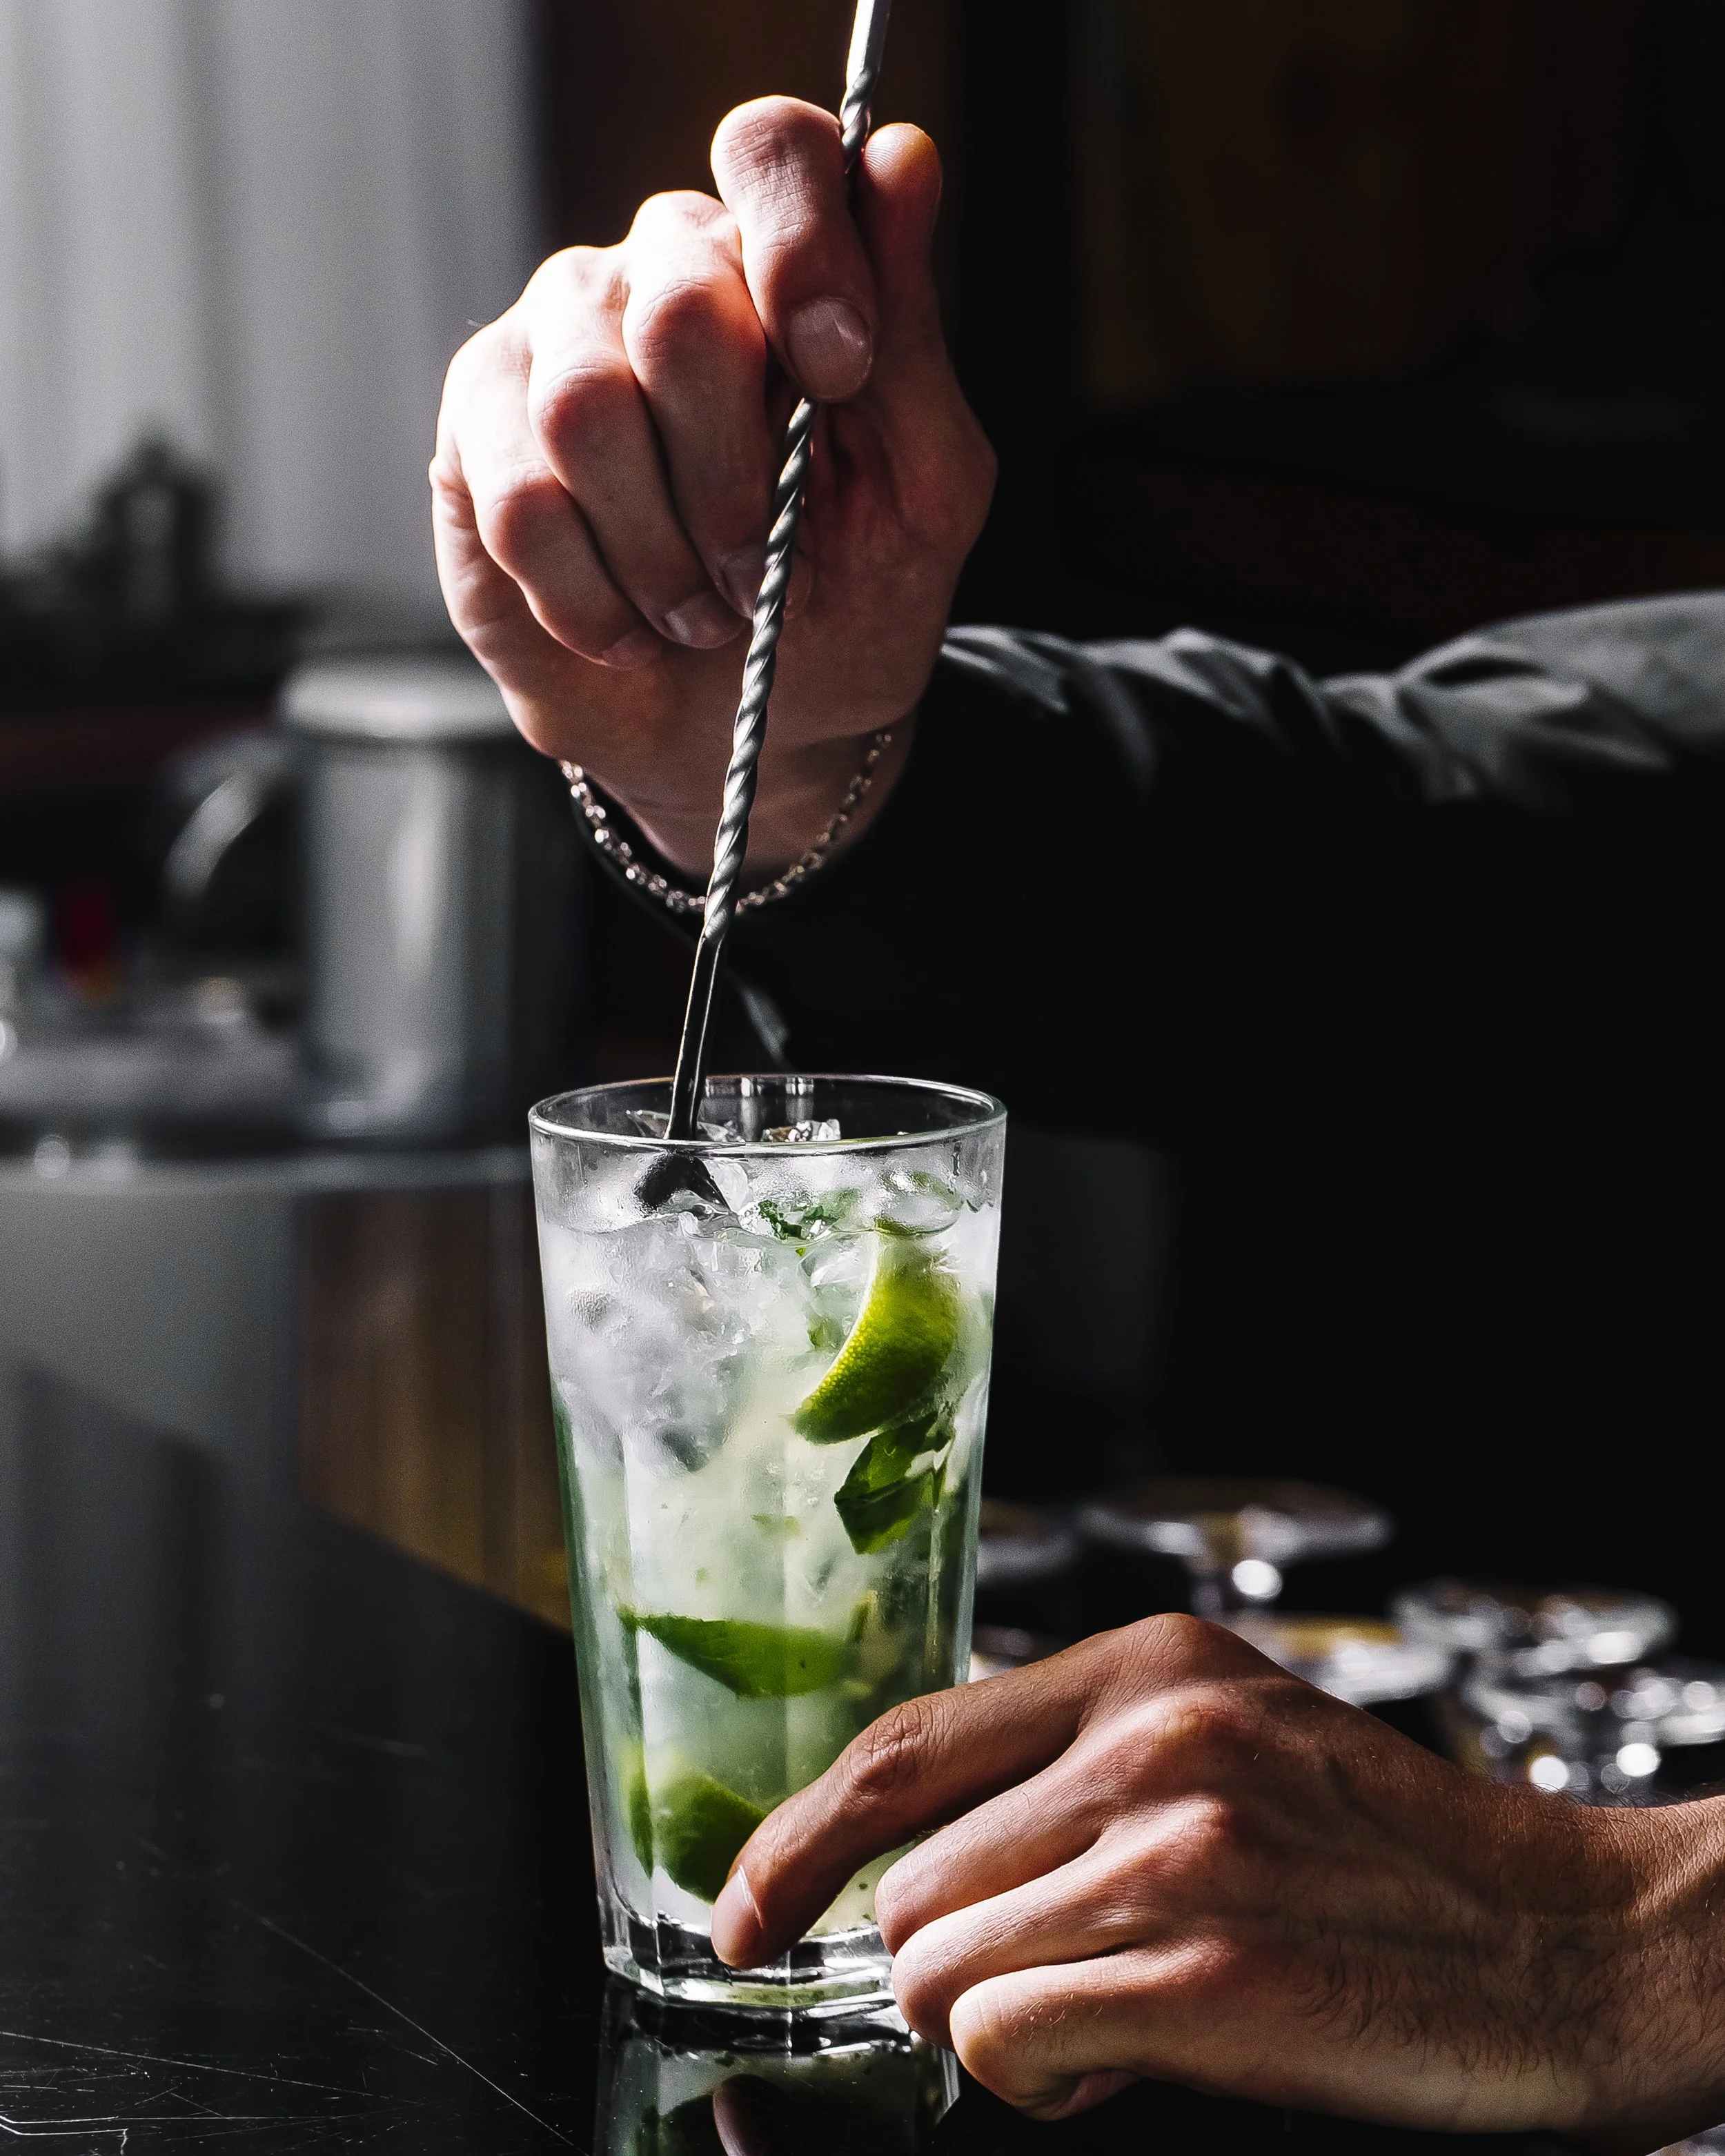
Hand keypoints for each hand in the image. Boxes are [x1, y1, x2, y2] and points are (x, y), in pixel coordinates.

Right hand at [431, 99, 993, 880]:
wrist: (739, 733)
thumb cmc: (842, 605)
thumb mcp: (924, 492)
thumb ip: (911, 338)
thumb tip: (903, 156)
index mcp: (777, 259)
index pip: (775, 152)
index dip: (805, 254)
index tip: (841, 374)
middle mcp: (657, 268)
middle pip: (679, 306)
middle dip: (735, 479)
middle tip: (757, 565)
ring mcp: (553, 340)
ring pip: (586, 410)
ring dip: (662, 553)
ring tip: (696, 608)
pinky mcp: (474, 431)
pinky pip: (519, 500)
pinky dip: (592, 596)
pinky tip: (626, 625)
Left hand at [711, 1615, 1724, 2148]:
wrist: (1582, 1945)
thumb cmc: (1400, 1861)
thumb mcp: (1234, 1742)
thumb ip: (1081, 1768)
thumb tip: (919, 1858)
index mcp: (1146, 1666)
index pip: (903, 1746)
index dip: (793, 1841)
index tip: (744, 1915)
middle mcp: (1151, 1736)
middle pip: (909, 1887)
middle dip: (948, 1966)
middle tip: (1057, 1990)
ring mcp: (1175, 1849)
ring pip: (942, 1975)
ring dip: (1000, 2025)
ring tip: (1123, 2016)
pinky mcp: (1206, 1973)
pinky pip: (1008, 2046)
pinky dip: (1047, 2075)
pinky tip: (1144, 2056)